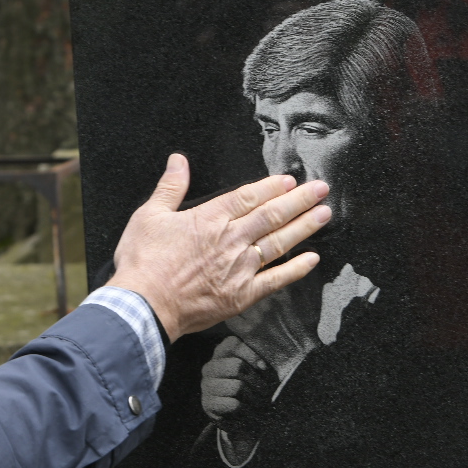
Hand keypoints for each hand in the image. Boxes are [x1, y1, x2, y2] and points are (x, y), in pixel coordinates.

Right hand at [108, 154, 329, 339]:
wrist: (144, 306)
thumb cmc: (143, 263)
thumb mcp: (149, 216)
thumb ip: (170, 187)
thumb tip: (178, 161)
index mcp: (210, 218)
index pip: (249, 196)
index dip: (272, 187)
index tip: (290, 181)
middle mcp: (231, 240)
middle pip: (273, 215)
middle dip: (300, 200)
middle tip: (322, 189)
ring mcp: (240, 268)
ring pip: (280, 242)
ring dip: (304, 227)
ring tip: (324, 215)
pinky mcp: (242, 294)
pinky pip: (276, 279)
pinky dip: (296, 269)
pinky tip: (312, 260)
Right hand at [200, 336, 274, 422]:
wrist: (238, 417)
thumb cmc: (251, 387)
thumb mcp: (256, 369)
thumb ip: (258, 360)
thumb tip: (262, 365)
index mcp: (220, 353)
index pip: (233, 344)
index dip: (252, 355)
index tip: (264, 368)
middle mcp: (210, 367)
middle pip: (237, 366)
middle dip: (256, 380)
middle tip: (265, 390)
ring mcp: (206, 385)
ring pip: (237, 386)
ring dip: (253, 397)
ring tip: (258, 401)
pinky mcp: (208, 404)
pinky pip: (234, 404)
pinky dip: (246, 409)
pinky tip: (247, 410)